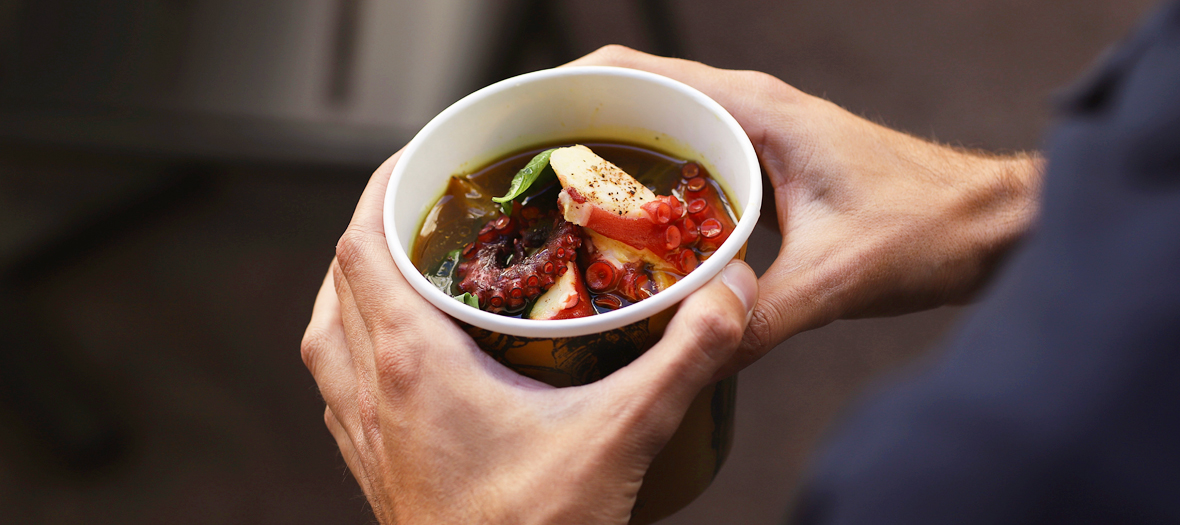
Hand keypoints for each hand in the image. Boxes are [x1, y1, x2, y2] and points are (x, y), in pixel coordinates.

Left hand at [301, 152, 758, 523]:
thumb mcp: (622, 439)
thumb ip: (682, 360)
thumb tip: (728, 295)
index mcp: (411, 362)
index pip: (364, 241)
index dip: (387, 183)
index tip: (427, 154)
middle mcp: (369, 386)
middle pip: (344, 271)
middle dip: (383, 222)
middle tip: (440, 202)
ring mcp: (362, 429)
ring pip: (328, 325)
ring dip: (360, 281)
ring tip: (414, 263)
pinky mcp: (371, 463)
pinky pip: (338, 376)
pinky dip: (358, 339)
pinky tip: (406, 350)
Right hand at [569, 46, 1043, 378]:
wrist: (994, 224)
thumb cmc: (931, 225)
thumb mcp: (834, 277)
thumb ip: (758, 319)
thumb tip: (692, 354)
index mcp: (755, 108)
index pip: (636, 69)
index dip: (566, 87)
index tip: (517, 123)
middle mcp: (751, 109)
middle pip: (636, 95)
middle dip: (573, 128)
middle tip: (522, 181)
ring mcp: (760, 135)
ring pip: (662, 129)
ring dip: (610, 158)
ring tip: (558, 208)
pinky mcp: (771, 168)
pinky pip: (691, 164)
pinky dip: (652, 188)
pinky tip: (631, 238)